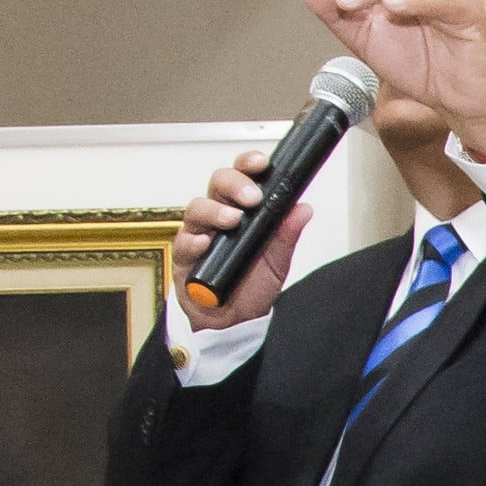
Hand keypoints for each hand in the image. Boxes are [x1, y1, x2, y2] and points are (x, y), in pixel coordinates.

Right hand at [170, 152, 314, 332]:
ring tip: (232, 221)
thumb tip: (303, 209)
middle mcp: (217, 216)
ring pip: (196, 208)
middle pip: (217, 184)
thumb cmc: (251, 285)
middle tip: (251, 197)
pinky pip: (182, 243)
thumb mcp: (277, 262)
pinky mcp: (183, 258)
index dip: (248, 164)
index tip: (262, 163)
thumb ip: (287, 235)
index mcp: (241, 210)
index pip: (242, 176)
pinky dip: (193, 241)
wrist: (233, 321)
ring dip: (214, 211)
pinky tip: (205, 244)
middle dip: (234, 183)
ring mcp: (198, 234)